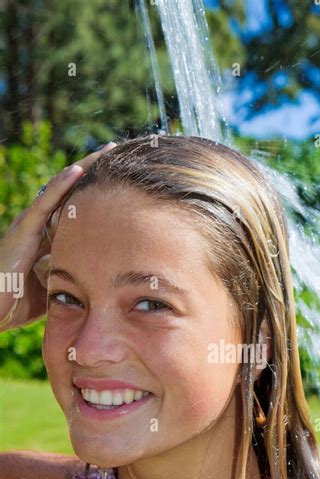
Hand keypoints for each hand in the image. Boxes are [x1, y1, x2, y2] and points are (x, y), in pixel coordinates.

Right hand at [0, 142, 116, 330]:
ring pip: (60, 190)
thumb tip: (105, 281)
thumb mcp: (55, 287)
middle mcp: (39, 226)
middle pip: (72, 192)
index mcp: (48, 238)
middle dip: (94, 174)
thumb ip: (73, 278)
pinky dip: (61, 186)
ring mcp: (29, 225)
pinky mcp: (22, 230)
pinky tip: (78, 170)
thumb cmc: (17, 304)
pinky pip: (44, 203)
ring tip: (106, 152)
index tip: (122, 181)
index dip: (97, 194)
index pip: (77, 209)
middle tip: (118, 154)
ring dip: (83, 170)